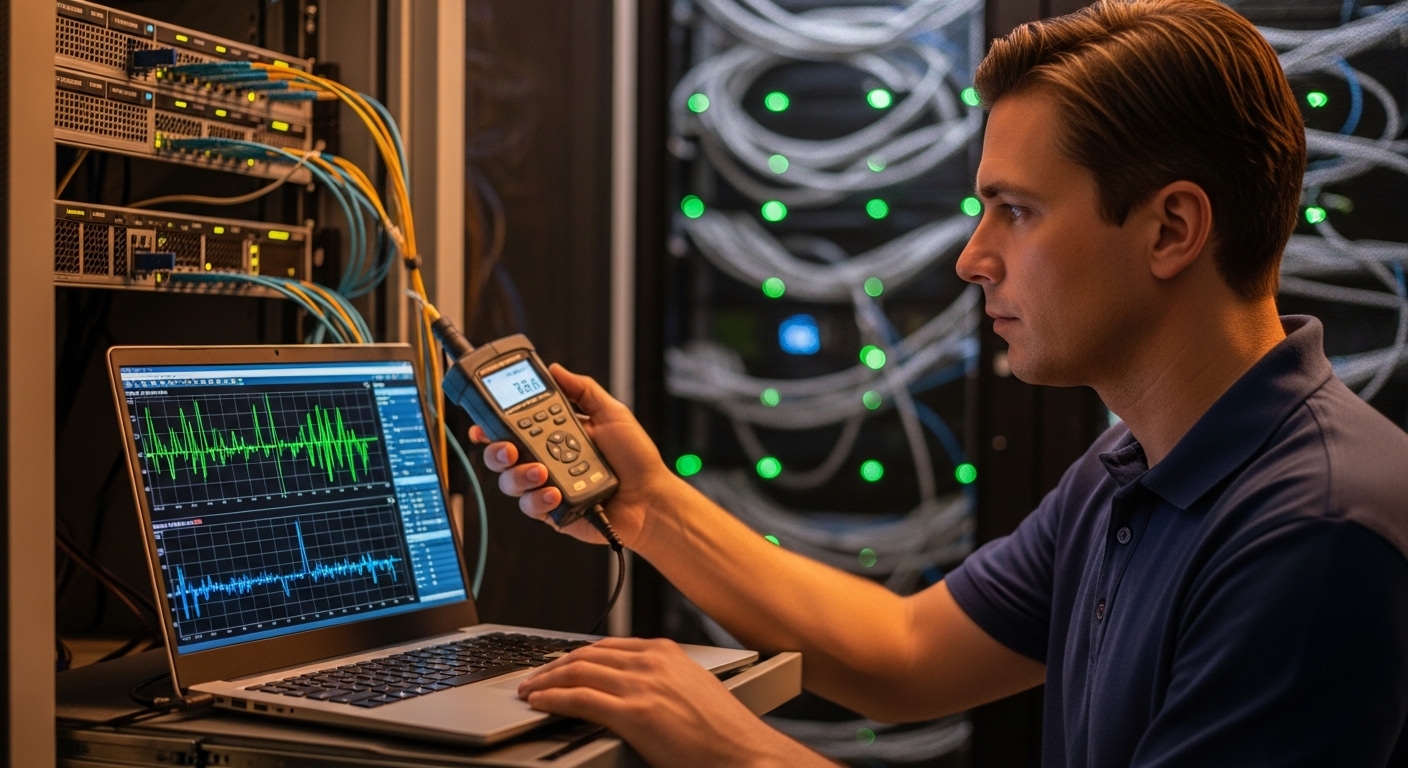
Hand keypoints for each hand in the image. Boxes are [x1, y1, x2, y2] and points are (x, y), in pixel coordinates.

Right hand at [470, 363, 679, 547]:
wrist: (651, 498)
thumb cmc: (637, 460)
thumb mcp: (612, 413)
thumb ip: (583, 390)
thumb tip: (556, 369)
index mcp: (555, 435)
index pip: (514, 428)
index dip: (492, 425)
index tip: (483, 422)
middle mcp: (546, 461)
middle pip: (501, 456)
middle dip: (496, 451)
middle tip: (509, 448)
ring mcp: (547, 487)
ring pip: (510, 482)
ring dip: (519, 475)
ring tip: (541, 471)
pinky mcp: (552, 512)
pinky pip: (531, 507)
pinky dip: (539, 499)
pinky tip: (555, 491)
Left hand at [517, 638, 823, 767]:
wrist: (742, 751)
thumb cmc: (722, 731)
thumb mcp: (690, 688)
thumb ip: (661, 680)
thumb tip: (632, 688)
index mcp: (665, 652)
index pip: (607, 646)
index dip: (575, 655)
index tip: (558, 665)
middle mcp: (651, 661)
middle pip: (587, 655)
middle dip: (554, 666)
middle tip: (535, 678)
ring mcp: (642, 685)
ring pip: (578, 672)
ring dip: (546, 681)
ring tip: (530, 691)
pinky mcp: (635, 713)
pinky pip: (580, 699)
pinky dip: (553, 699)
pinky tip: (540, 703)